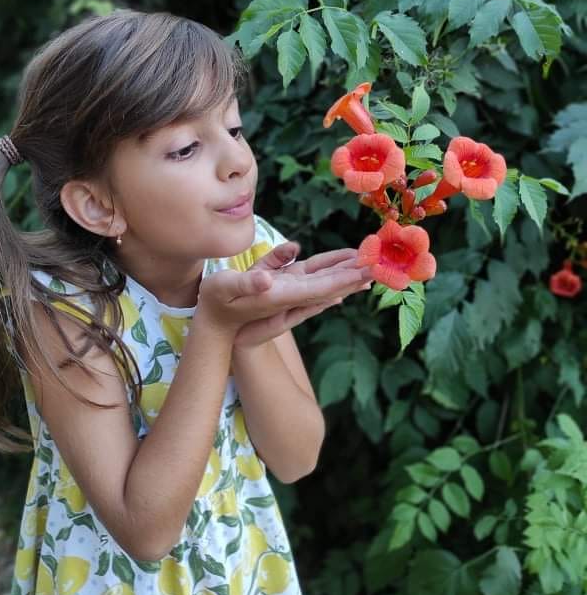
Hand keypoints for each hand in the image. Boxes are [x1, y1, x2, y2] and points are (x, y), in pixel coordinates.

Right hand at [200, 242, 373, 349]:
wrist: (213, 328)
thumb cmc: (214, 303)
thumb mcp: (225, 288)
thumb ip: (247, 282)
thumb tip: (268, 280)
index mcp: (281, 295)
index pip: (321, 286)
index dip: (345, 277)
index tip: (368, 271)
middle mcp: (290, 297)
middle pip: (329, 285)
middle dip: (354, 275)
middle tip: (382, 266)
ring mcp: (287, 296)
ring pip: (323, 285)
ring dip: (345, 277)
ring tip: (368, 270)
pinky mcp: (282, 293)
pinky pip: (312, 288)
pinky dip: (328, 283)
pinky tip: (341, 289)